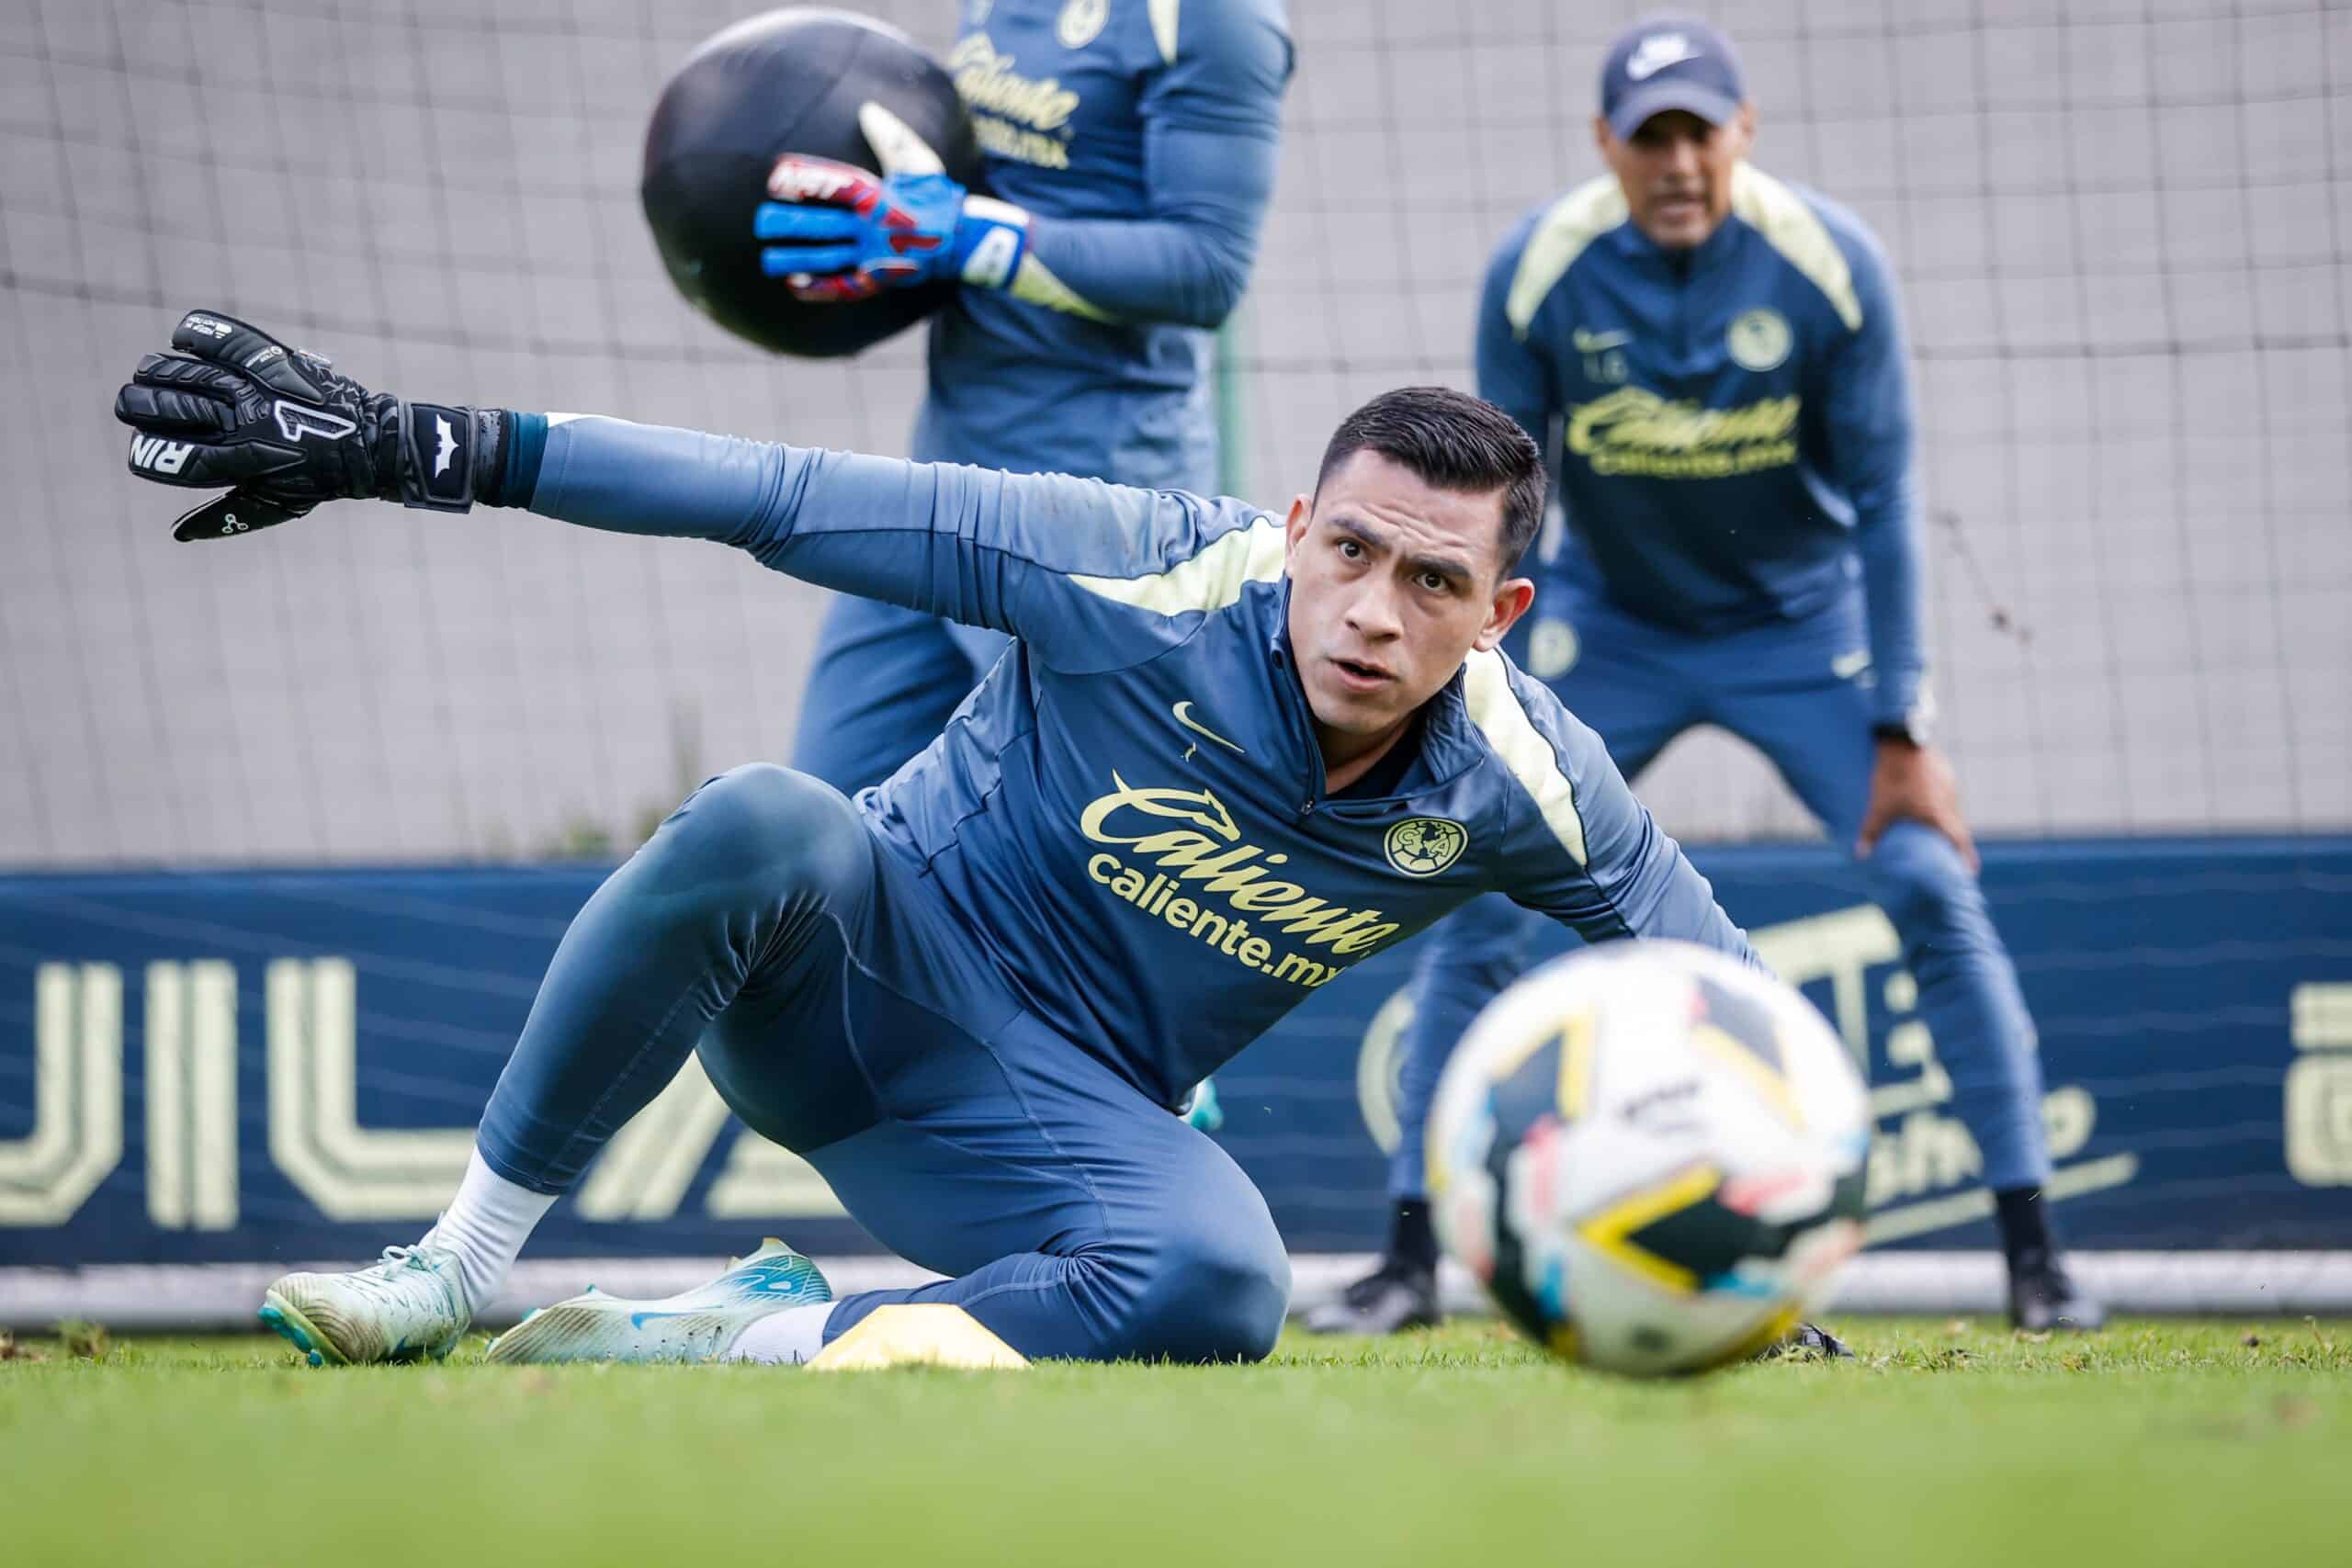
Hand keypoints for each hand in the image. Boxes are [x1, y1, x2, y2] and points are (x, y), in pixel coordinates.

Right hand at [114, 310, 488, 539]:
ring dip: (159, 371)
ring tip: (146, 373)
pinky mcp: (276, 362)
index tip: (141, 451)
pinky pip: (228, 339)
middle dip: (140, 406)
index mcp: (244, 462)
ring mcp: (259, 390)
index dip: (150, 455)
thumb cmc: (322, 480)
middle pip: (172, 408)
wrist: (374, 446)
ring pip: (190, 373)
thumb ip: (228, 516)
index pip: (178, 459)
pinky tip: (181, 338)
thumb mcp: (278, 504)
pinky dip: (200, 335)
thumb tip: (179, 534)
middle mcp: (246, 423)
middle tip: (130, 404)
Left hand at [752, 103, 1024, 304]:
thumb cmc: (938, 197)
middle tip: (760, 221)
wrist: (964, 241)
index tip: (777, 177)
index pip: (840, 187)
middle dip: (792, 224)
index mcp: (882, 197)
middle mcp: (874, 228)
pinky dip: (820, 289)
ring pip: (829, 258)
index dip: (809, 181)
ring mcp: (875, 255)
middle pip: (826, 225)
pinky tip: (794, 286)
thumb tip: (867, 109)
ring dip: (797, 259)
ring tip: (766, 260)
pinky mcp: (879, 278)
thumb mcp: (921, 163)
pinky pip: (845, 286)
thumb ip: (892, 138)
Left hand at [1856, 737, 1978, 871]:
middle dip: (1956, 843)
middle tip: (1954, 856)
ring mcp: (1949, 785)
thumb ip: (1871, 831)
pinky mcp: (1945, 773)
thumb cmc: (1891, 777)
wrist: (1901, 741)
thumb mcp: (1880, 806)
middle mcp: (1948, 802)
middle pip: (1958, 827)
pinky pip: (1947, 794)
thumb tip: (1860, 854)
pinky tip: (1930, 804)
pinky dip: (1941, 804)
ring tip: (1939, 832)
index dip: (1966, 857)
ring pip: (1952, 810)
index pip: (1959, 841)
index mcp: (1937, 815)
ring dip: (1948, 822)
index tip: (1971, 871)